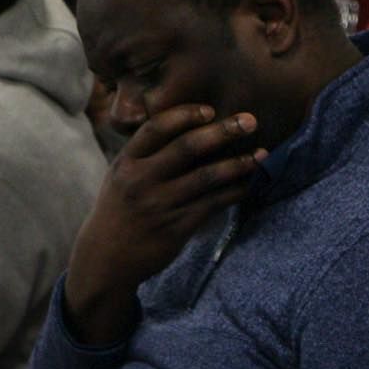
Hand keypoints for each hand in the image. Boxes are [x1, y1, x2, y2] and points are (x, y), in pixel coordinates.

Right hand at [64, 105, 267, 343]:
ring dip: (238, 164)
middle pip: (187, 148)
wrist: (106, 258)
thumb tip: (187, 127)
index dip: (184, 115)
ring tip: (262, 154)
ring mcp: (160, 205)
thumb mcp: (121, 177)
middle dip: (222, 131)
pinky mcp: (176, 228)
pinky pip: (212, 204)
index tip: (210, 110)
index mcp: (126, 162)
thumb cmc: (121, 209)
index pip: (155, 128)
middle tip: (250, 121)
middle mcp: (141, 180)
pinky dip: (234, 192)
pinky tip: (249, 184)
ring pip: (206, 177)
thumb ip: (146, 154)